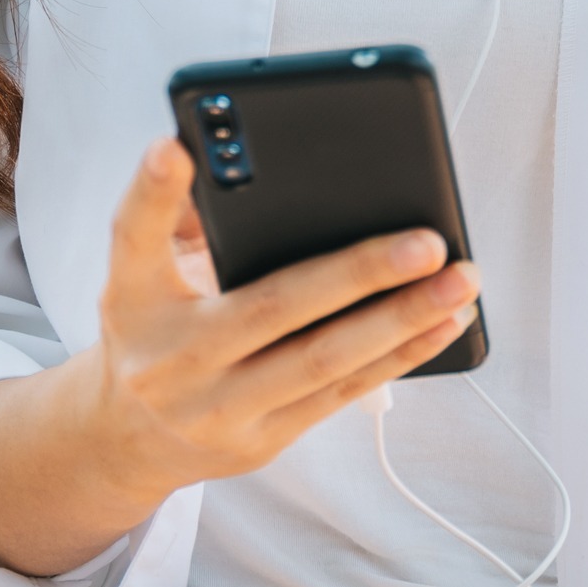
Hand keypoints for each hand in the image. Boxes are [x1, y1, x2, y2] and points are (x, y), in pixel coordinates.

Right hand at [87, 138, 480, 520]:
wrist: (127, 440)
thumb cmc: (152, 325)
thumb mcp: (138, 270)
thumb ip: (176, 213)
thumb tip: (227, 155)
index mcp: (132, 293)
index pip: (133, 234)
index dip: (154, 190)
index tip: (174, 146)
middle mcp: (170, 356)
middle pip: (273, 306)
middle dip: (359, 273)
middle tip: (428, 242)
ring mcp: (219, 407)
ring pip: (324, 360)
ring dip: (403, 320)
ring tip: (460, 281)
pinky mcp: (263, 440)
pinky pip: (341, 394)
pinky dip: (399, 356)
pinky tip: (444, 323)